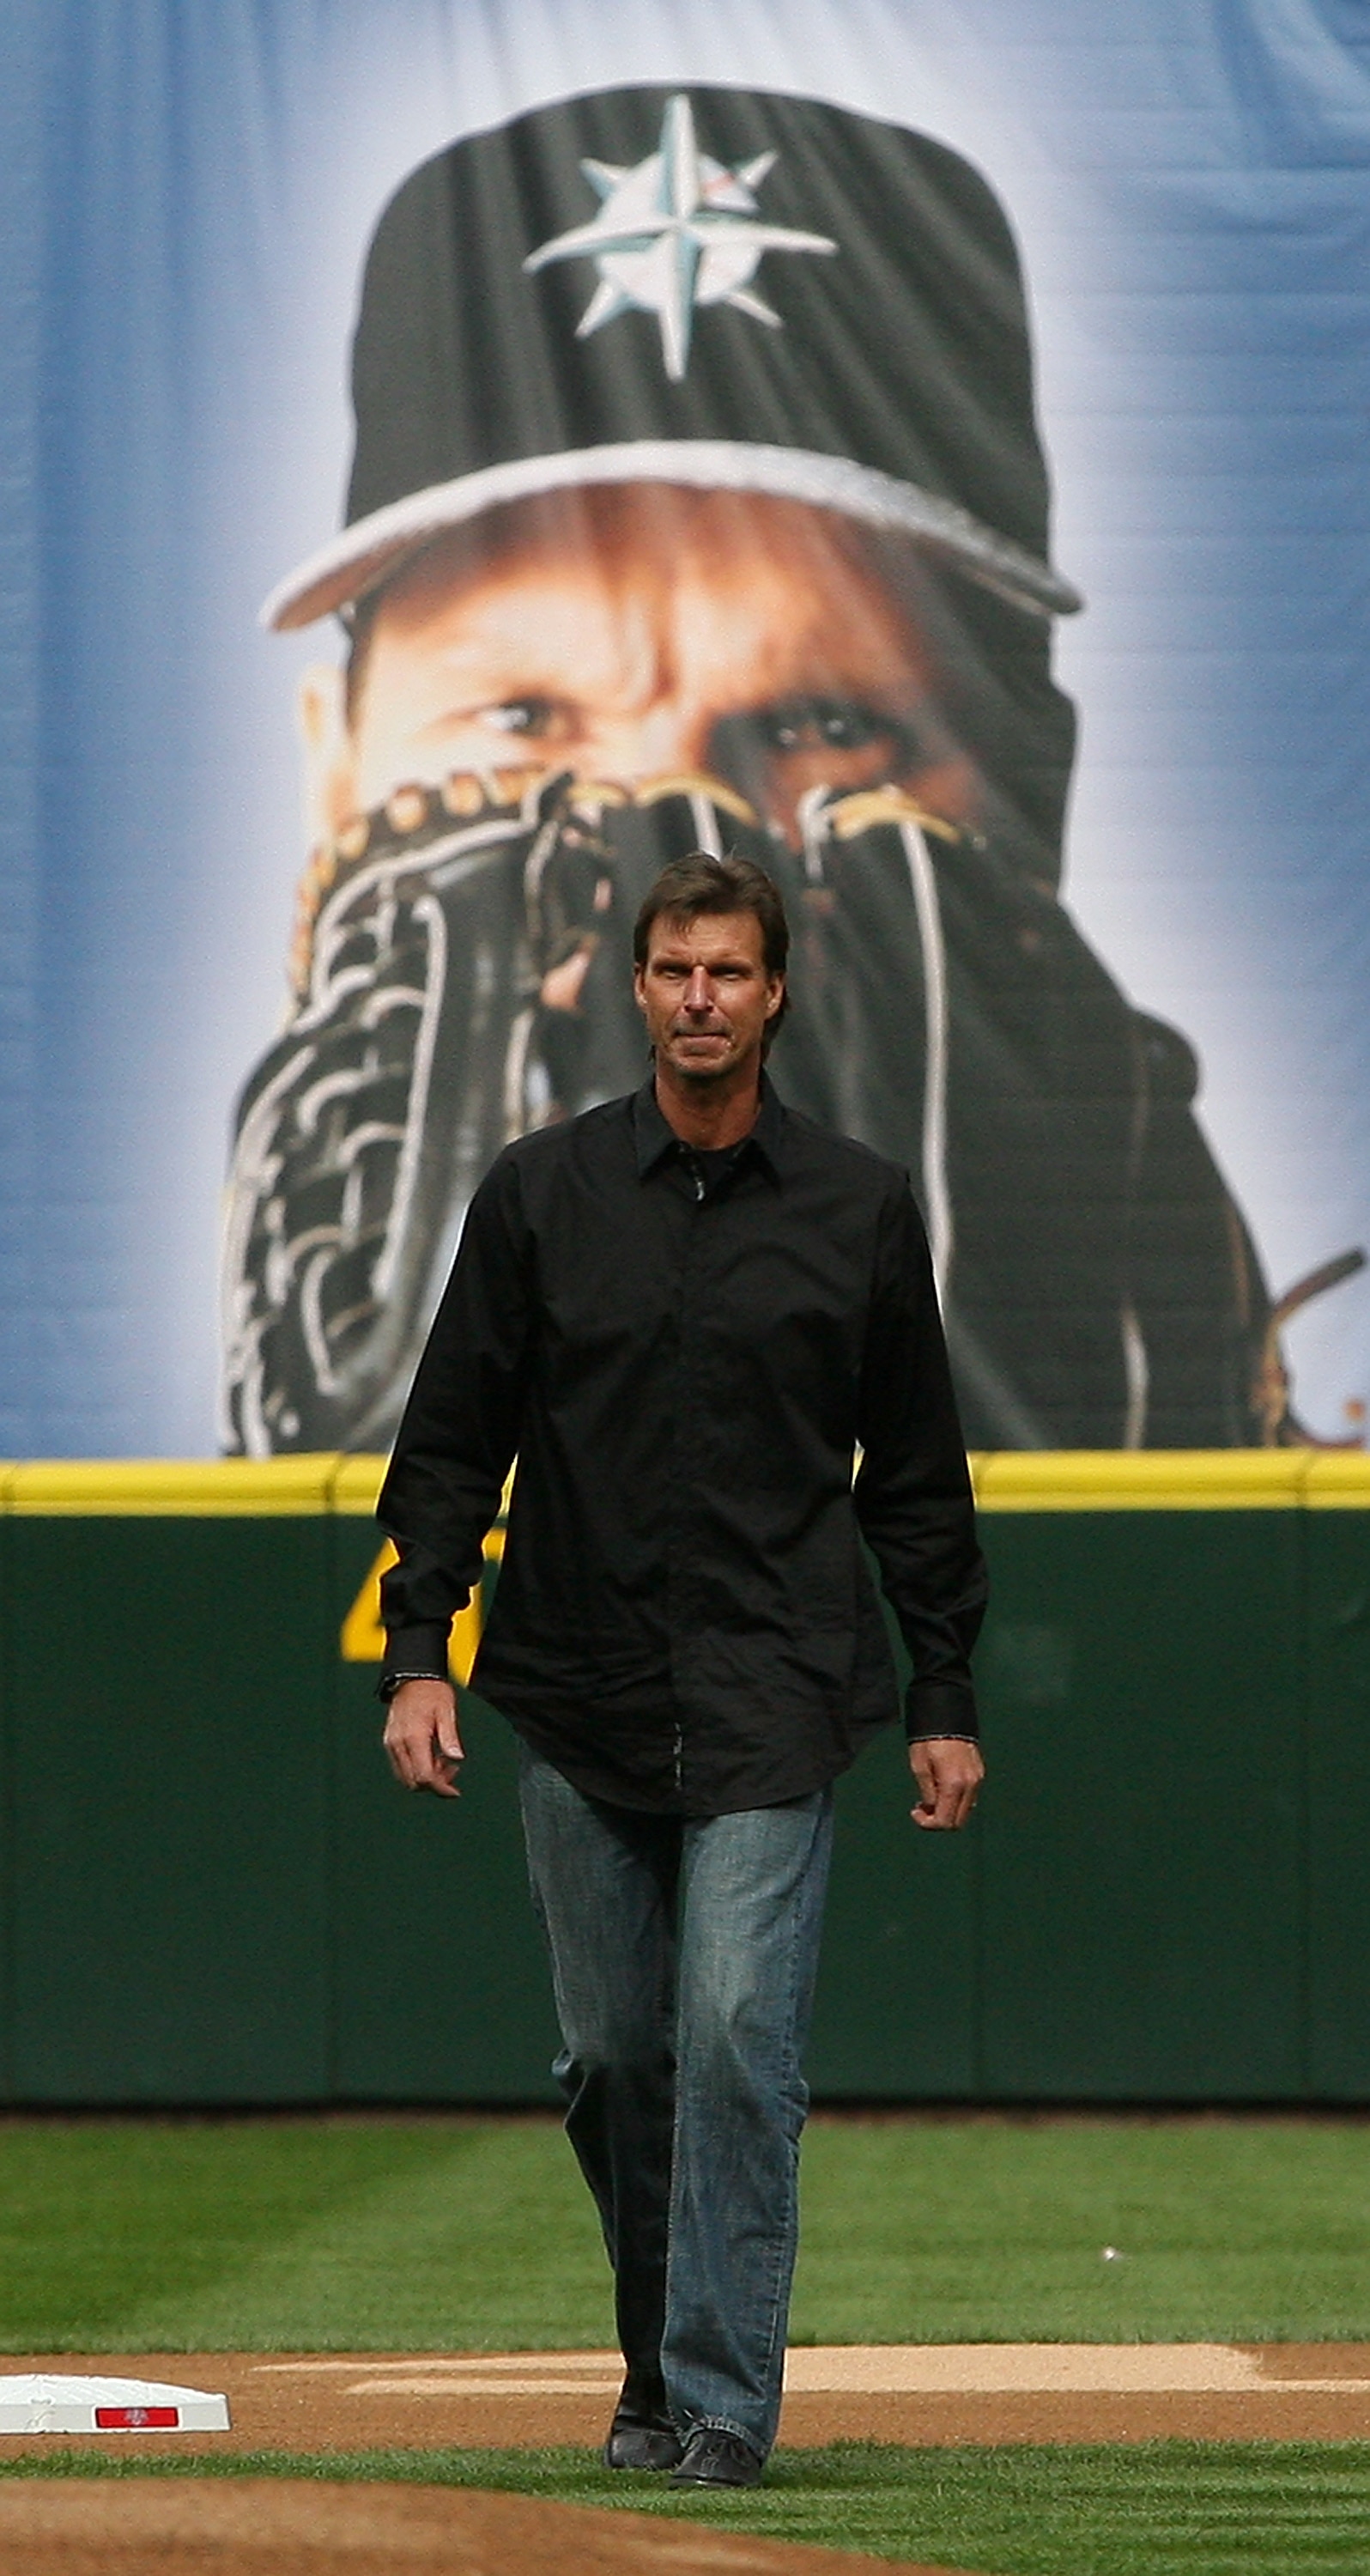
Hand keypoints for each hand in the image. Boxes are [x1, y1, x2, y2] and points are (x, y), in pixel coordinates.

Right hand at [383, 1678, 464, 1796]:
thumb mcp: (446, 1711)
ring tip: (443, 1761)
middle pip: (414, 1782)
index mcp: (414, 1737)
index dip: (440, 1788)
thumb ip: (450, 1737)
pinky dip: (416, 1769)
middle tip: (452, 1770)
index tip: (454, 1791)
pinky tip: (431, 1756)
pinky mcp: (390, 1742)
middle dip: (434, 1783)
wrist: (411, 1677)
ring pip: (406, 1778)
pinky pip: (401, 1767)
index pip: (424, 1776)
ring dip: (425, 1777)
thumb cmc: (431, 1691)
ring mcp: (391, 1744)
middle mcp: (398, 1744)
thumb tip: (457, 1758)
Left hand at [909, 1736, 982, 1830]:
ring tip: (930, 1796)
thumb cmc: (929, 1739)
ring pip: (964, 1810)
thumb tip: (931, 1809)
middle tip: (922, 1808)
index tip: (915, 1812)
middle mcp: (970, 1785)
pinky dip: (955, 1800)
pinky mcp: (979, 1772)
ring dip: (947, 1810)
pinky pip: (969, 1797)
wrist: (947, 1714)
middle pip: (958, 1821)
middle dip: (938, 1820)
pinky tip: (942, 1788)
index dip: (927, 1823)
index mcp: (954, 1785)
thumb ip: (927, 1793)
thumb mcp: (920, 1767)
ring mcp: (977, 1779)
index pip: (945, 1821)